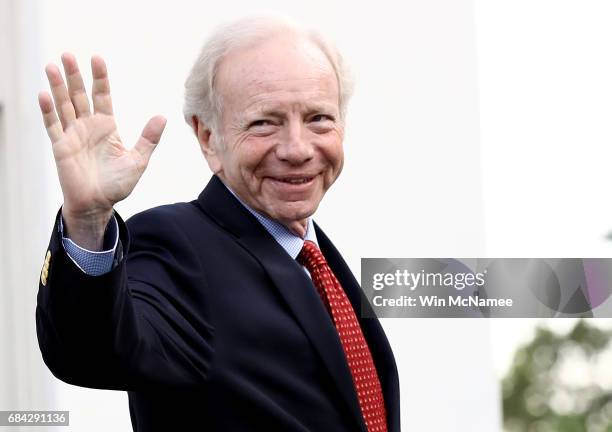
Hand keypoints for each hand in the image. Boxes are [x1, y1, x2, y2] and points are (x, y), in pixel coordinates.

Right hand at [38, 53, 165, 248]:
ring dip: (57, 87)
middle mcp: (88, 126)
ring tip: (52, 66)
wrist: (98, 204)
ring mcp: (73, 135)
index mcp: (107, 126)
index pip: (102, 96)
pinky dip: (48, 111)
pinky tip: (44, 95)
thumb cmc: (118, 184)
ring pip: (64, 105)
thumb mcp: (138, 160)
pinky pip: (53, 126)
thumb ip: (149, 138)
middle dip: (75, 75)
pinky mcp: (61, 147)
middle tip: (68, 54)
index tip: (97, 58)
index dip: (100, 78)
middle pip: (80, 95)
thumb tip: (162, 117)